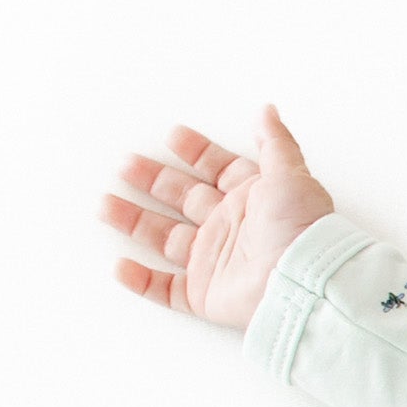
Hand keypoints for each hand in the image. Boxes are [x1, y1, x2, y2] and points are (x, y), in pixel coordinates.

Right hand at [100, 106, 334, 330]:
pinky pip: (168, 290)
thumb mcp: (290, 174)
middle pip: (184, 199)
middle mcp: (232, 228)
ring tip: (105, 205)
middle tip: (125, 165)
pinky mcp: (207, 295)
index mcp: (252, 199)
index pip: (218, 169)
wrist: (301, 281)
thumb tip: (267, 111)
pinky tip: (120, 265)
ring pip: (166, 240)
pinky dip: (142, 280)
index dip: (196, 152)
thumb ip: (275, 142)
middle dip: (154, 181)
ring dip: (135, 222)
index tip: (172, 135)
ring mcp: (217, 262)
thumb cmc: (299, 228)